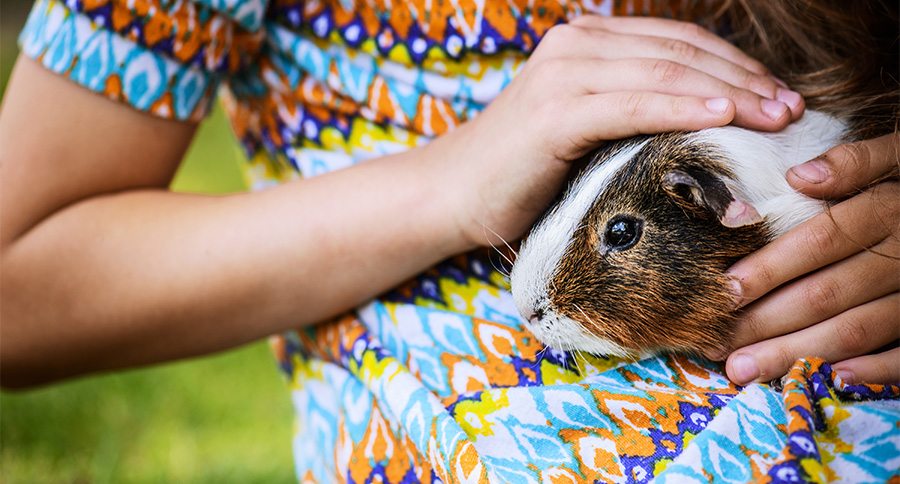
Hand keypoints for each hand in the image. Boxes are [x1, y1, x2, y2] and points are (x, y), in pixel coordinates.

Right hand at [429, 16, 803, 247]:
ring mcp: (564, 74)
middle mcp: (576, 45)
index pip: (678, 42)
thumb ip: (632, 109)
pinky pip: (633, 104)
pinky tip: (721, 116)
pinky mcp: (555, 113)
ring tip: (772, 116)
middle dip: (744, 78)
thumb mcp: (586, 128)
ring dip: (728, 92)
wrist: (454, 193)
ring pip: (664, 71)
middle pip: (680, 51)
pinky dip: (682, 107)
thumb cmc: (524, 170)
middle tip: (789, 108)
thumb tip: (704, 122)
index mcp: (587, 42)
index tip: (777, 96)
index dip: (735, 64)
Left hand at [719, 133, 898, 384]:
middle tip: (715, 344)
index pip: (819, 241)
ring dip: (796, 352)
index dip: (771, 267)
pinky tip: (829, 378)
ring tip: (744, 370)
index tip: (725, 290)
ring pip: (856, 329)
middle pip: (827, 293)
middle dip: (766, 322)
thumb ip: (857, 160)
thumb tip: (800, 177)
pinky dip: (872, 370)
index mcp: (888, 210)